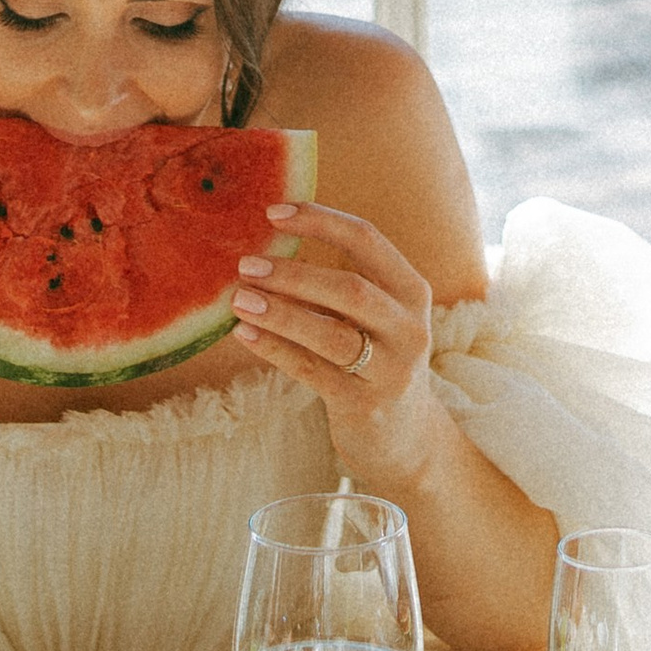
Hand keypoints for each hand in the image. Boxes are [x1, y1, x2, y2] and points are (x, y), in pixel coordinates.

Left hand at [236, 201, 442, 488]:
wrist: (406, 437)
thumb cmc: (376, 360)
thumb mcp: (376, 317)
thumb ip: (339, 285)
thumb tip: (266, 248)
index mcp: (411, 291)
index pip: (367, 240)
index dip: (320, 220)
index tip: (272, 212)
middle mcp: (409, 327)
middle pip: (350, 289)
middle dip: (294, 274)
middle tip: (247, 264)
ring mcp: (391, 370)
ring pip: (331, 334)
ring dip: (280, 313)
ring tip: (238, 298)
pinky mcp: (366, 405)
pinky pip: (312, 371)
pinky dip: (275, 349)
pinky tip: (244, 334)